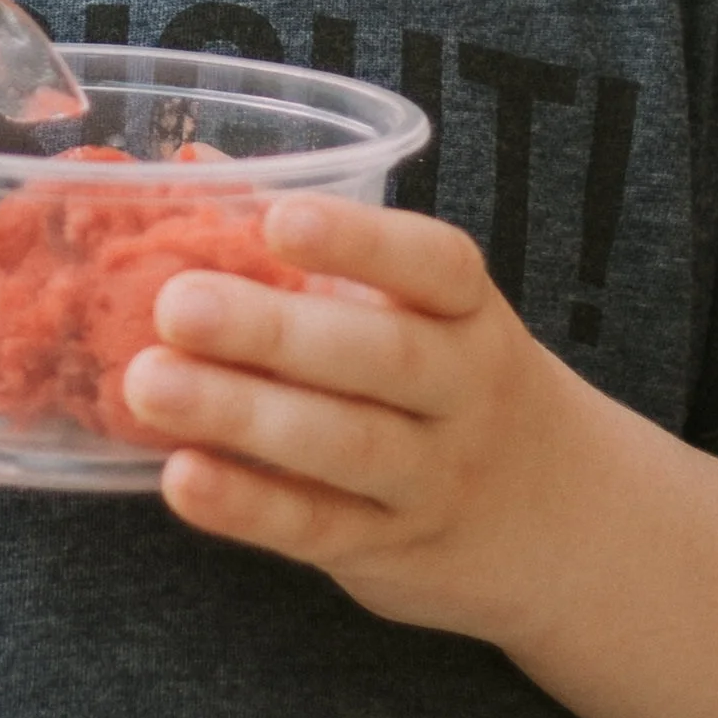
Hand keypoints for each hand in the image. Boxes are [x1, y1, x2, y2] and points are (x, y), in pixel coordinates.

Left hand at [121, 195, 588, 638]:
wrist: (568, 521)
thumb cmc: (455, 379)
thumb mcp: (421, 309)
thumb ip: (315, 244)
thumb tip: (192, 168)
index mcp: (469, 312)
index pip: (435, 266)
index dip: (360, 241)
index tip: (279, 220)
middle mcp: (465, 391)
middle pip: (380, 356)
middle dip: (273, 330)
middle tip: (175, 305)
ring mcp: (434, 477)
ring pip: (346, 444)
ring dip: (243, 414)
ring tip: (149, 383)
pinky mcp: (390, 548)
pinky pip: (319, 526)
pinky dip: (248, 505)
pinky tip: (181, 476)